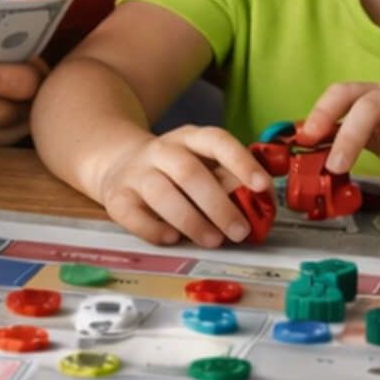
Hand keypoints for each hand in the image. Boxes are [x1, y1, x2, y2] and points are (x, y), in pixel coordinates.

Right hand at [92, 125, 272, 246]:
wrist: (117, 164)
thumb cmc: (173, 172)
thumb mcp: (202, 165)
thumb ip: (228, 180)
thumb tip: (258, 201)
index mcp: (189, 138)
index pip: (217, 141)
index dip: (241, 162)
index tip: (262, 186)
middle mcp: (161, 151)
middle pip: (189, 172)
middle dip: (219, 204)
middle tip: (240, 231)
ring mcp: (136, 173)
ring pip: (162, 193)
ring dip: (192, 220)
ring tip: (214, 240)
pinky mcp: (117, 197)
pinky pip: (134, 215)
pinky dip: (155, 229)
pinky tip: (173, 238)